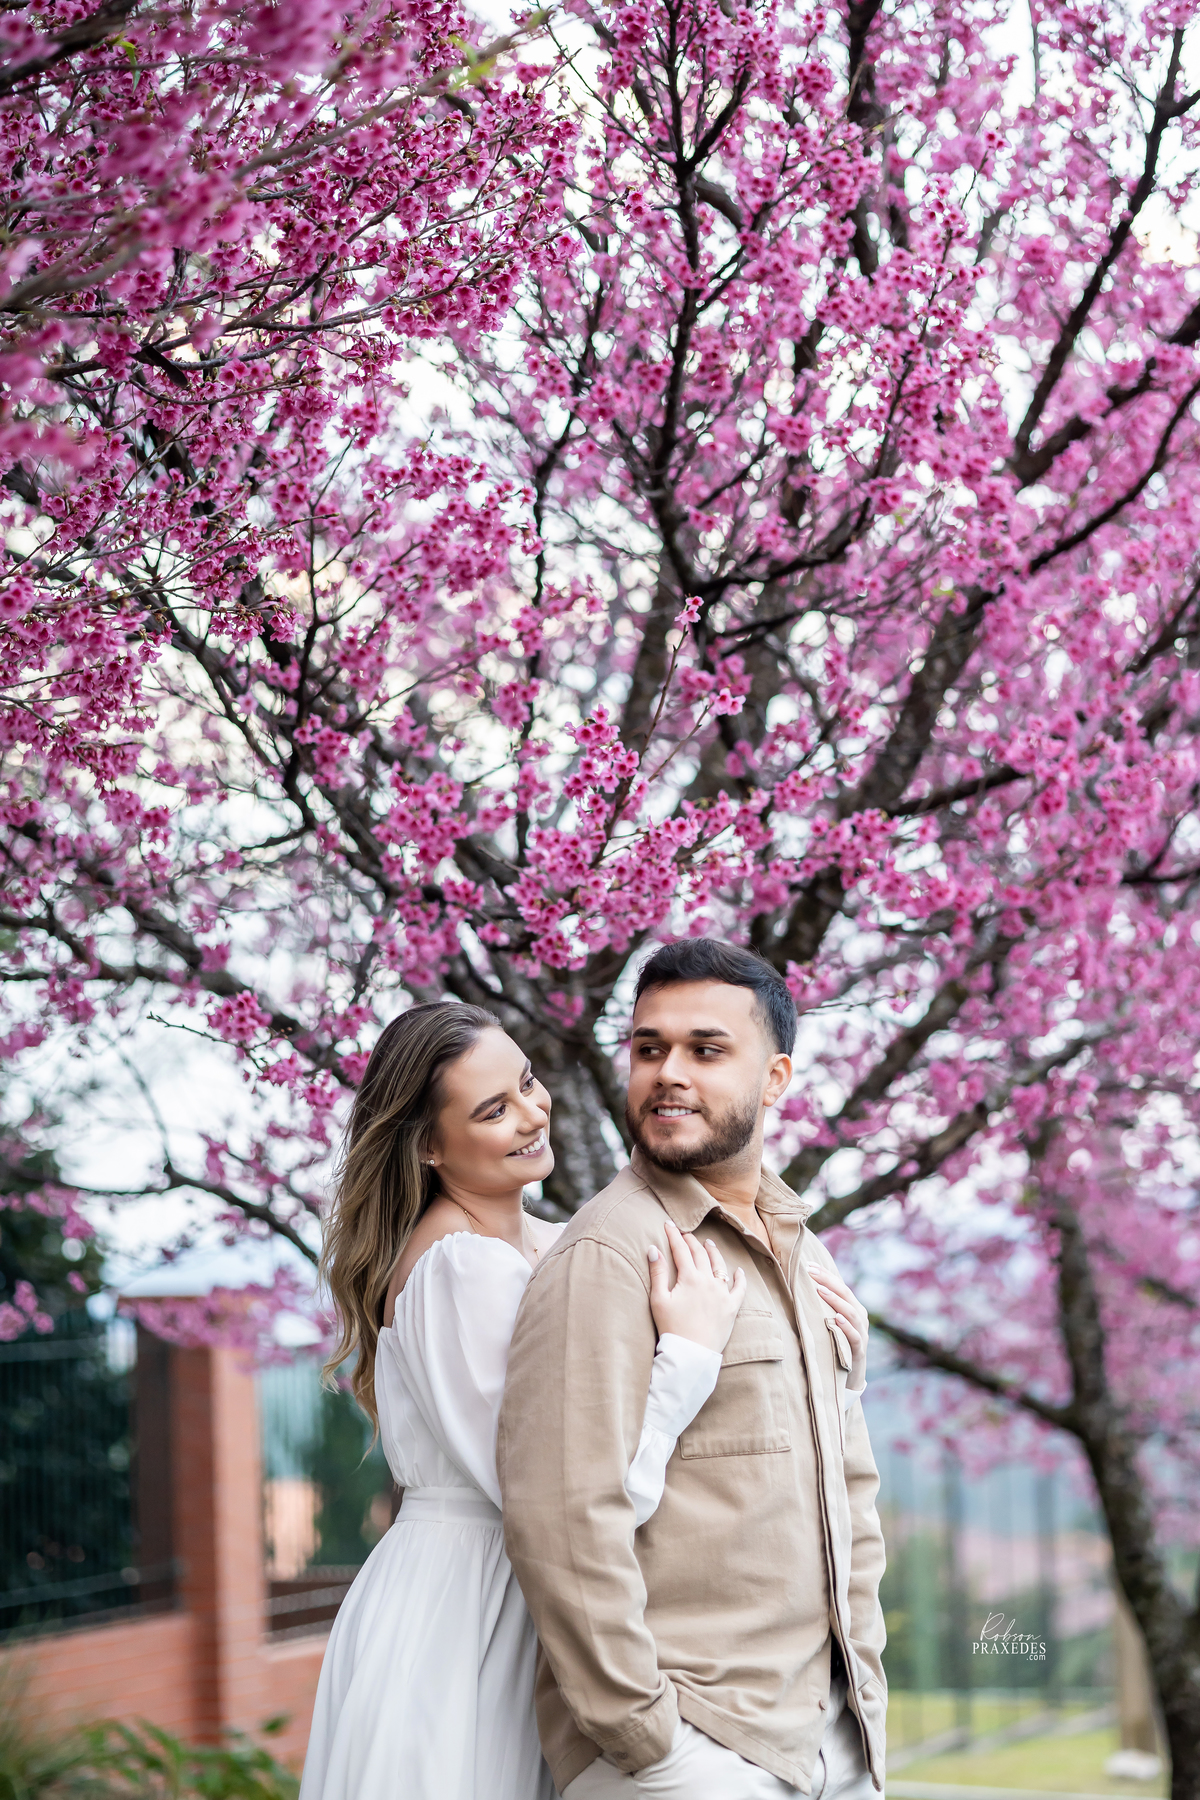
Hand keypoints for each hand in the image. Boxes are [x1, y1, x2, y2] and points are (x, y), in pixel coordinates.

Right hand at [648, 1219, 745, 1352]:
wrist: (691, 1353)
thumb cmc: (671, 1328)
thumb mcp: (659, 1300)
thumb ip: (658, 1272)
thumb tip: (654, 1248)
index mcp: (689, 1278)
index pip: (681, 1250)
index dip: (674, 1235)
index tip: (668, 1224)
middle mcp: (708, 1281)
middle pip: (700, 1254)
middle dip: (691, 1241)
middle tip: (685, 1234)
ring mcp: (722, 1294)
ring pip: (720, 1266)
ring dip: (713, 1253)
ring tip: (709, 1244)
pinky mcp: (732, 1307)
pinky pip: (739, 1289)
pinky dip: (740, 1278)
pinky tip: (738, 1271)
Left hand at [805, 1259, 867, 1354]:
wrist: (851, 1376)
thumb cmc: (837, 1345)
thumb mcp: (831, 1324)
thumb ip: (823, 1308)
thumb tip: (801, 1289)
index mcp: (853, 1308)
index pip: (840, 1286)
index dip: (826, 1275)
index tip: (808, 1265)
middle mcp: (859, 1318)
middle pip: (846, 1294)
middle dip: (828, 1281)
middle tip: (810, 1271)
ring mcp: (861, 1333)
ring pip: (851, 1313)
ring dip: (835, 1300)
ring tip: (820, 1290)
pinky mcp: (859, 1350)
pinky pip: (855, 1336)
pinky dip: (847, 1327)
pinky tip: (836, 1318)